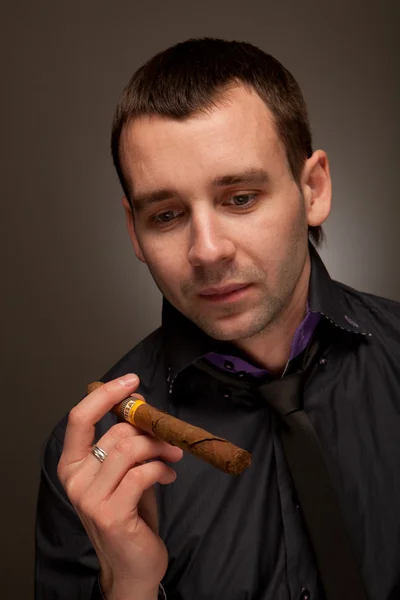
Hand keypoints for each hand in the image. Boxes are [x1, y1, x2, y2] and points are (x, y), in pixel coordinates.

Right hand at [57, 373, 182, 598]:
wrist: (133, 566)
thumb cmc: (130, 515)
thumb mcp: (125, 472)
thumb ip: (128, 441)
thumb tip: (139, 404)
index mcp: (72, 465)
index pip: (79, 418)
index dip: (105, 395)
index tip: (131, 381)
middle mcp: (75, 480)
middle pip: (116, 432)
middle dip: (150, 430)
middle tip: (170, 439)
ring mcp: (90, 498)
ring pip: (130, 448)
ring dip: (160, 448)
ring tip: (173, 457)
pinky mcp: (111, 514)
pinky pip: (142, 473)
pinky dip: (162, 469)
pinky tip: (169, 476)